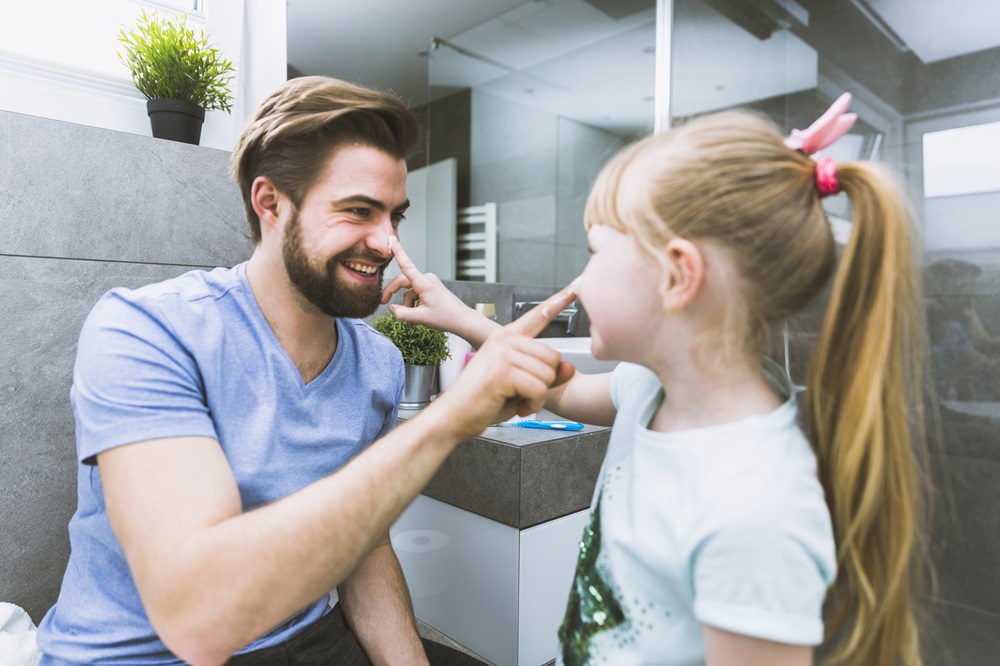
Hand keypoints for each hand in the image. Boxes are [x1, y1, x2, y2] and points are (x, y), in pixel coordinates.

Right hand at [381, 236, 497, 345]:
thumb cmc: (446, 317)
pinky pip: (416, 295)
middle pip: (403, 282)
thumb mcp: (421, 318)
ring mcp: (429, 284)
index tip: (391, 239)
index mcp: (424, 283)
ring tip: (411, 322)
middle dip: (393, 294)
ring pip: (409, 292)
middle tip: (384, 303)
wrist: (462, 320)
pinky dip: (413, 306)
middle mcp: (426, 280)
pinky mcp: (431, 289)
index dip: (397, 251)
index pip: (406, 265)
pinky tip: (415, 319)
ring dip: (407, 306)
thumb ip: (402, 313)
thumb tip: (391, 308)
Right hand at [427, 285, 577, 440]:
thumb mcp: (520, 386)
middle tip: (521, 393)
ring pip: (548, 375)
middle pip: (553, 357)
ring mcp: (503, 354)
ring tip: (515, 399)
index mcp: (506, 337)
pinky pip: (539, 389)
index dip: (558, 301)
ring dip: (537, 396)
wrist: (452, 417)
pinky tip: (516, 407)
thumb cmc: (481, 401)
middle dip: (543, 383)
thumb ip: (546, 374)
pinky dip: (532, 405)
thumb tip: (569, 367)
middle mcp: (504, 340)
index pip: (537, 316)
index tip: (575, 287)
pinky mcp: (503, 372)